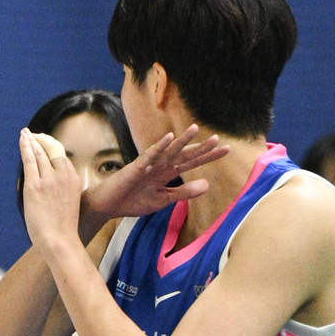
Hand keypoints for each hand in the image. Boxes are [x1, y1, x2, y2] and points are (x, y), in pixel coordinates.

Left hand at [19, 131, 84, 255]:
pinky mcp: (35, 185)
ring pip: (39, 153)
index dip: (51, 149)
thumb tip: (52, 189)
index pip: (62, 158)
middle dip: (40, 141)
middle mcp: (63, 175)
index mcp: (74, 179)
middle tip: (32, 135)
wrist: (59, 240)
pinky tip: (23, 138)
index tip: (44, 145)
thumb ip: (63, 192)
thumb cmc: (63, 229)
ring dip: (31, 141)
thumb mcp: (70, 204)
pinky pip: (29, 160)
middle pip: (50, 151)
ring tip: (25, 134)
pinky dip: (25, 146)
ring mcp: (49, 179)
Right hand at [83, 125, 228, 222]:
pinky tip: (169, 138)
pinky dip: (159, 148)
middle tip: (219, 140)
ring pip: (169, 151)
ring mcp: (148, 165)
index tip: (226, 149)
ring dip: (182, 141)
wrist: (108, 206)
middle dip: (201, 148)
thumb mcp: (163, 200)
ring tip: (196, 129)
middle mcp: (160, 165)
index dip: (208, 156)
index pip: (191, 162)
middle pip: (184, 155)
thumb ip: (184, 192)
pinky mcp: (136, 168)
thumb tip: (207, 184)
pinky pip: (149, 156)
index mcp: (167, 173)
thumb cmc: (133, 201)